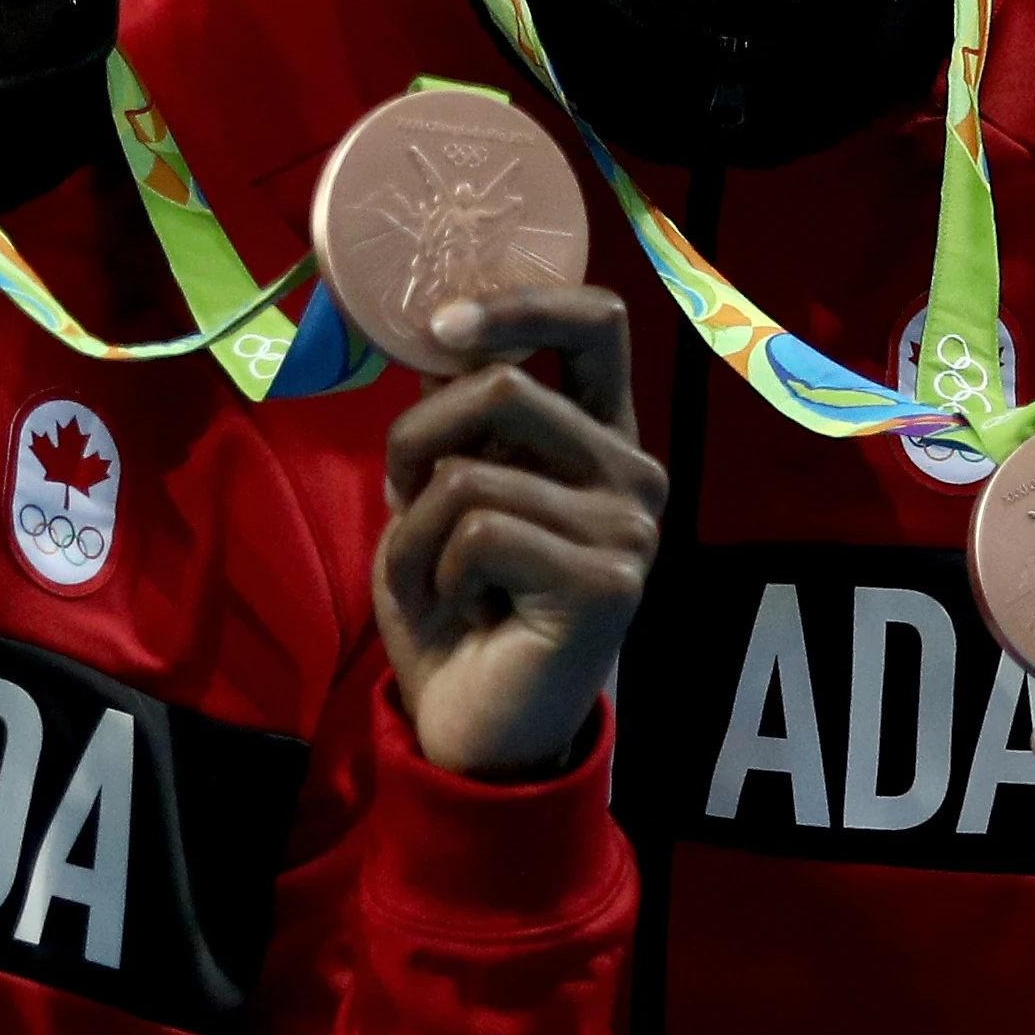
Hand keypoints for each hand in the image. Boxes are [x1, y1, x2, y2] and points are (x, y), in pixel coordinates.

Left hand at [377, 286, 665, 778]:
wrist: (476, 731)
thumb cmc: (458, 609)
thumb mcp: (443, 492)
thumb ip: (459, 417)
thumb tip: (436, 332)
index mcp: (602, 438)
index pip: (596, 320)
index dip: (517, 303)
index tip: (440, 326)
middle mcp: (634, 474)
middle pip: (507, 386)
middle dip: (417, 439)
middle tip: (400, 497)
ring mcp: (629, 530)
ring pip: (474, 471)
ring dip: (414, 531)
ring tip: (432, 579)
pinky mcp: (606, 584)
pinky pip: (479, 533)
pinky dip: (435, 572)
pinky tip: (462, 611)